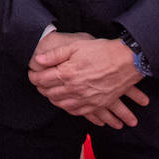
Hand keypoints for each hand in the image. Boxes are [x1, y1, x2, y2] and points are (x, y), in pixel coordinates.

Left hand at [28, 37, 148, 125]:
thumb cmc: (101, 51)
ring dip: (53, 99)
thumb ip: (54, 55)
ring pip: (61, 104)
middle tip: (38, 83)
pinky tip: (65, 103)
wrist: (126, 61)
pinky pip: (77, 112)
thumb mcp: (75, 47)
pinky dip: (68, 108)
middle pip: (49, 93)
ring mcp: (86, 98)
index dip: (33, 77)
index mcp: (67, 73)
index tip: (31, 74)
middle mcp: (74, 89)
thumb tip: (38, 60)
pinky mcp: (96, 104)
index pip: (42, 80)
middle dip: (41, 88)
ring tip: (50, 92)